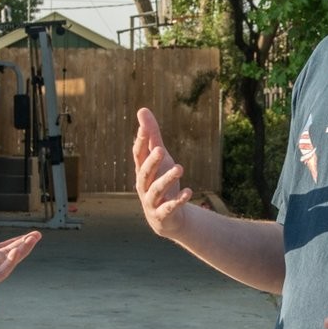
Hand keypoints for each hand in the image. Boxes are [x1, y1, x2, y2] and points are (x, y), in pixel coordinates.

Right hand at [133, 107, 194, 237]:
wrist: (167, 218)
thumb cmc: (161, 181)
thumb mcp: (159, 158)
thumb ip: (152, 135)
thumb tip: (142, 110)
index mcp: (142, 170)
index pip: (138, 155)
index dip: (140, 142)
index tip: (143, 128)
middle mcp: (143, 185)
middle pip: (145, 172)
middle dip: (152, 161)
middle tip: (160, 149)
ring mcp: (151, 201)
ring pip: (156, 189)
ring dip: (167, 179)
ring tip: (180, 168)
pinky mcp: (162, 214)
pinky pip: (169, 207)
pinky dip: (178, 200)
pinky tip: (189, 191)